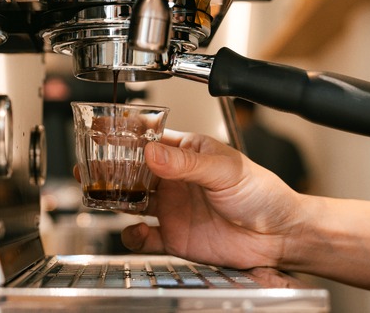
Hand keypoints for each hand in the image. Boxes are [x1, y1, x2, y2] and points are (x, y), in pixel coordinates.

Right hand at [120, 130, 303, 269]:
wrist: (278, 235)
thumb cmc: (262, 193)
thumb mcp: (225, 170)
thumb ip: (187, 164)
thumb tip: (152, 153)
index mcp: (187, 154)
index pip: (149, 140)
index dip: (124, 137)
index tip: (102, 133)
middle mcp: (175, 179)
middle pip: (133, 171)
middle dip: (110, 169)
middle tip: (91, 168)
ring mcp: (172, 208)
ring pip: (132, 201)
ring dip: (115, 200)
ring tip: (104, 197)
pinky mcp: (174, 236)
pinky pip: (144, 236)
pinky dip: (133, 235)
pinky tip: (135, 230)